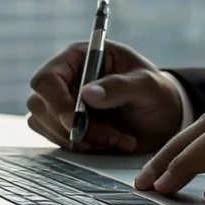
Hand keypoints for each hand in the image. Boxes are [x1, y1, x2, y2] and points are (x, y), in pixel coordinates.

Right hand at [26, 40, 182, 152]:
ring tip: (117, 138)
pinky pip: (57, 139)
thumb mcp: (147, 85)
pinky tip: (110, 142)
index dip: (55, 101)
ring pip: (46, 125)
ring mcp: (61, 103)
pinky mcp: (65, 124)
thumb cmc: (156, 93)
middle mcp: (64, 79)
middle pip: (40, 105)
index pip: (46, 79)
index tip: (74, 122)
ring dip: (82, 139)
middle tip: (110, 135)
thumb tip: (88, 94)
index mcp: (78, 58)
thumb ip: (119, 87)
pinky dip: (83, 146)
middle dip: (73, 127)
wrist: (163, 118)